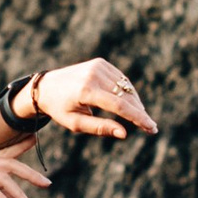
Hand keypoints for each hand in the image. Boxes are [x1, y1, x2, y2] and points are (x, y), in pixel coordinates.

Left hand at [32, 57, 156, 141]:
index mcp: (86, 91)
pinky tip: (132, 105)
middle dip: (140, 113)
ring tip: (142, 120)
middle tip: (152, 128)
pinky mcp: (100, 63)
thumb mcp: (75, 123)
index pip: (119, 106)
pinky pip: (121, 80)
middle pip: (126, 96)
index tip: (151, 128)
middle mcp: (93, 75)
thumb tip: (124, 134)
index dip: (137, 118)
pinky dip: (128, 93)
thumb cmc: (60, 109)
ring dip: (136, 103)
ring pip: (126, 87)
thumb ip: (100, 128)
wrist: (46, 86)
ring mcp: (98, 66)